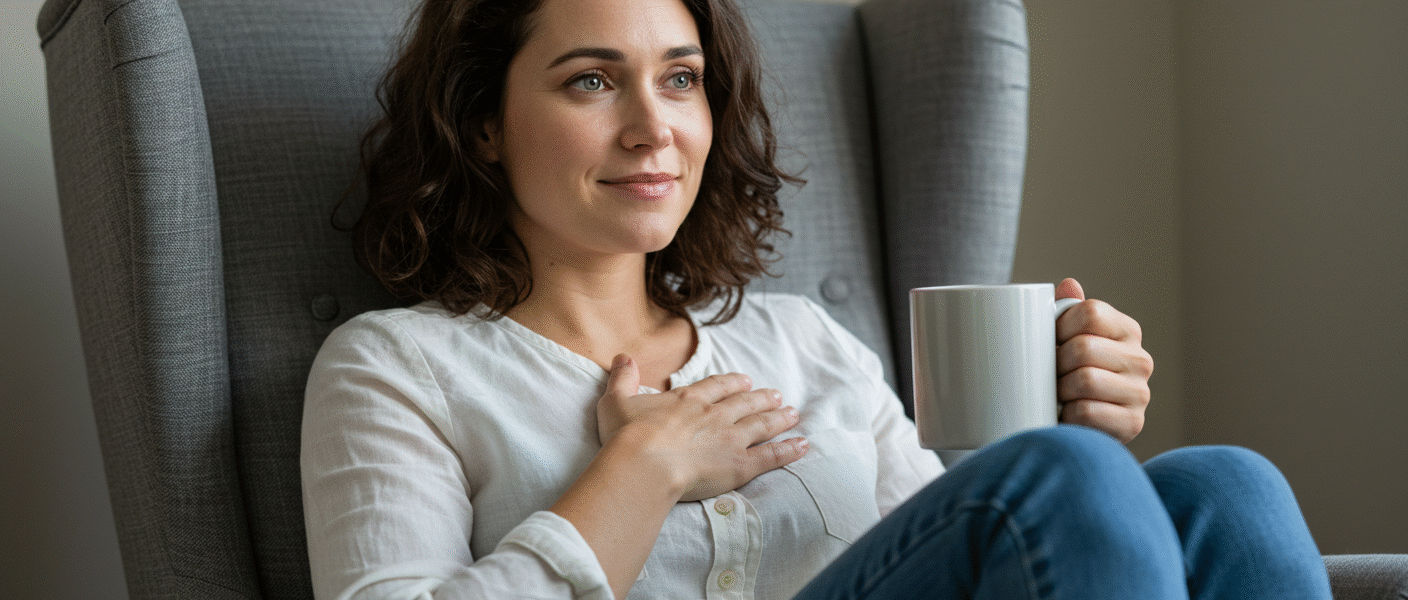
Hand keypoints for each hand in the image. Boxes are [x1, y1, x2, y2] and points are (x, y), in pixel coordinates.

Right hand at [596, 354, 807, 500]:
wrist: (644, 464)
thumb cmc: (626, 437)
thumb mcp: (616, 402)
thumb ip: (622, 378)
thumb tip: (622, 356)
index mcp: (688, 401)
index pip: (717, 387)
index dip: (733, 383)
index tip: (745, 381)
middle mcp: (714, 415)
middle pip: (744, 403)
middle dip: (761, 398)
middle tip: (776, 395)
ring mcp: (730, 439)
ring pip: (761, 424)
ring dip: (778, 418)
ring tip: (792, 413)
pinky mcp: (740, 465)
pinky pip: (771, 455)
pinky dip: (788, 450)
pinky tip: (802, 445)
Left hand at [1054, 279, 1152, 442]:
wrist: (1079, 428)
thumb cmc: (1069, 376)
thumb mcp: (1068, 340)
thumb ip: (1068, 311)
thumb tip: (1069, 284)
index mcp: (1127, 330)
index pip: (1090, 313)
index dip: (1059, 327)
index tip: (1049, 343)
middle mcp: (1141, 359)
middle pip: (1083, 347)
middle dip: (1054, 363)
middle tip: (1046, 374)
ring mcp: (1140, 393)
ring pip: (1085, 380)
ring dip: (1059, 390)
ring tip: (1055, 395)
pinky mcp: (1132, 424)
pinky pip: (1086, 412)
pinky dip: (1066, 415)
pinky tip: (1065, 415)